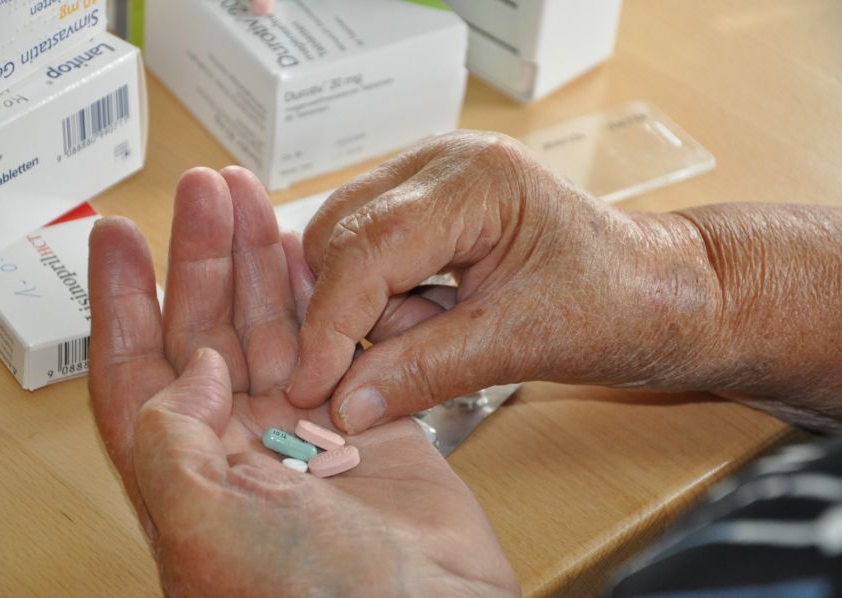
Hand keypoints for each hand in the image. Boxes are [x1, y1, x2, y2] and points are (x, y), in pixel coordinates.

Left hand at [88, 167, 518, 595]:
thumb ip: (174, 443)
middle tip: (205, 189)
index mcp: (192, 475)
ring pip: (277, 326)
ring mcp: (309, 434)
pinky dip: (331, 296)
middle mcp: (244, 449)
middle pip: (209, 331)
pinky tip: (318, 254)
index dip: (121, 300)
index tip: (116, 234)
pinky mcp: (372, 424)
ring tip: (252, 199)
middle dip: (201, 256)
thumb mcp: (208, 531)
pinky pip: (344, 342)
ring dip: (261, 263)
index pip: (136, 372)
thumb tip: (193, 368)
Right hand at [286, 130, 723, 432]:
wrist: (665, 293)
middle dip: (343, 313)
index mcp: (475, 179)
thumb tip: (343, 405)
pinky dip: (385, 302)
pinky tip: (434, 319)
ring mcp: (432, 179)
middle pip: (339, 237)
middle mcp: (442, 162)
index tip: (310, 388)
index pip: (366, 247)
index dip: (330, 324)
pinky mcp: (430, 208)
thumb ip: (425, 370)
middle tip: (365, 375)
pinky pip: (372, 256)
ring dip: (368, 310)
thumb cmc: (622, 303)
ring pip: (345, 247)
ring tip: (437, 334)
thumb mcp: (521, 343)